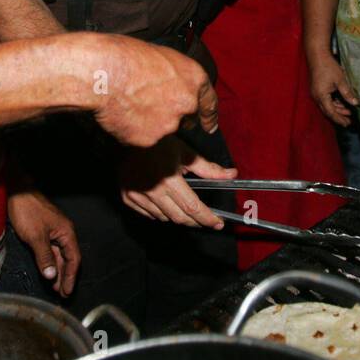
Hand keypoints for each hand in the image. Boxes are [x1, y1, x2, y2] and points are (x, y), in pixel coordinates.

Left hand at [7, 188, 80, 296]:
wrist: (16, 192)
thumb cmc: (28, 211)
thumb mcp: (35, 236)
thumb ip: (45, 257)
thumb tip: (52, 276)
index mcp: (66, 233)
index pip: (74, 259)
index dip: (71, 276)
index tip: (67, 291)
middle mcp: (63, 233)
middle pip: (68, 259)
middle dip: (65, 277)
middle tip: (62, 294)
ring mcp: (53, 233)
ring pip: (59, 256)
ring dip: (58, 272)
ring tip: (55, 288)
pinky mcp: (43, 233)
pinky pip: (50, 251)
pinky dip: (50, 263)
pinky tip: (47, 272)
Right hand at [86, 35, 219, 147]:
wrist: (104, 72)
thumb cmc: (125, 56)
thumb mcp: (160, 55)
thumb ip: (172, 75)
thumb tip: (169, 84)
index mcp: (193, 78)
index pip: (209, 102)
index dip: (209, 116)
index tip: (209, 126)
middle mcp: (187, 104)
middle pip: (184, 119)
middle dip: (171, 116)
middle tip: (149, 105)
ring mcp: (169, 124)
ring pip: (160, 129)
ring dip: (148, 122)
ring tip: (128, 104)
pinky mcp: (149, 139)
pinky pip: (141, 138)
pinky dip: (132, 130)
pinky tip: (120, 115)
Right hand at [119, 136, 236, 227]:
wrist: (129, 136)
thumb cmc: (159, 143)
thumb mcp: (186, 153)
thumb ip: (209, 169)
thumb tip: (232, 175)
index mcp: (169, 179)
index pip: (192, 207)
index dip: (207, 218)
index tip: (218, 223)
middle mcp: (152, 191)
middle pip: (179, 217)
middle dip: (195, 221)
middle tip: (205, 219)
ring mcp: (137, 195)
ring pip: (164, 218)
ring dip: (177, 216)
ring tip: (183, 206)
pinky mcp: (127, 197)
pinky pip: (148, 214)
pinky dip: (160, 213)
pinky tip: (165, 202)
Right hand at [308, 52, 358, 125]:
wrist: (317, 56)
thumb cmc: (328, 66)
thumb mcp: (340, 80)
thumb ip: (347, 93)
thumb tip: (355, 103)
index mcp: (321, 96)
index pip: (331, 112)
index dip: (339, 119)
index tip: (347, 123)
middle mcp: (316, 96)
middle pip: (328, 111)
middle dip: (338, 116)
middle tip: (348, 121)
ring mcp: (315, 93)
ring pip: (326, 106)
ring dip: (336, 109)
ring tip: (347, 112)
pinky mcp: (317, 89)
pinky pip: (325, 100)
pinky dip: (333, 103)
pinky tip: (340, 103)